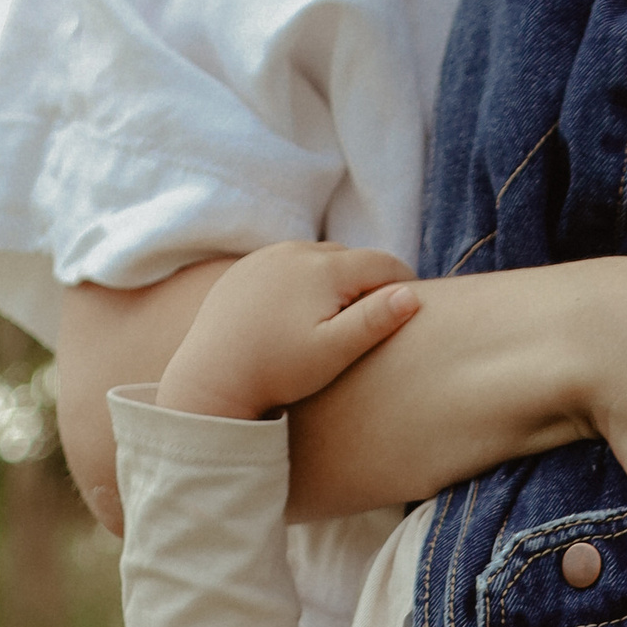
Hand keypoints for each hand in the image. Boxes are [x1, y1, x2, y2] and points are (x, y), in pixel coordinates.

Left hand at [159, 245, 418, 420]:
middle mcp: (296, 250)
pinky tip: (301, 313)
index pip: (383, 264)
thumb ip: (375, 320)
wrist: (211, 376)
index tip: (415, 306)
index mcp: (324, 268)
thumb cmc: (278, 370)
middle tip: (377, 316)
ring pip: (318, 258)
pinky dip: (302, 281)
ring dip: (335, 278)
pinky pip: (287, 265)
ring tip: (340, 314)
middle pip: (351, 257)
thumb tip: (411, 295)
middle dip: (369, 281)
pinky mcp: (245, 268)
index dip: (405, 283)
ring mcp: (267, 256)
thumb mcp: (334, 351)